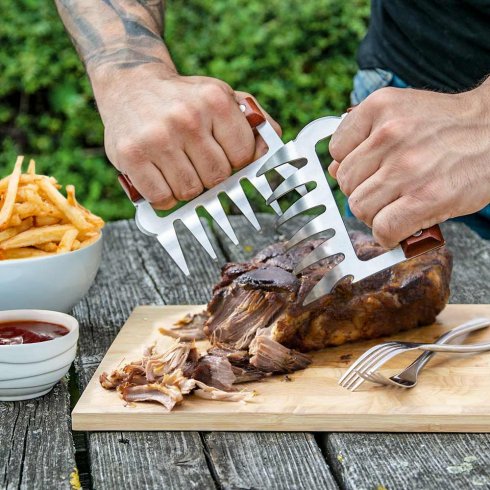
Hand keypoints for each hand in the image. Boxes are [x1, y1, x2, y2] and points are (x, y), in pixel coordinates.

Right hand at [91, 65, 279, 208]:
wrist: (129, 84)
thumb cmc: (183, 99)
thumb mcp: (220, 96)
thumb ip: (253, 123)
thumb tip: (273, 152)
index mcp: (215, 100)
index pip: (243, 157)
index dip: (235, 163)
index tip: (223, 156)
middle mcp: (187, 118)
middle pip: (217, 178)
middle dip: (210, 176)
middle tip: (196, 161)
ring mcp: (157, 138)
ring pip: (190, 192)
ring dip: (187, 187)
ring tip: (177, 166)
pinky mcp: (131, 156)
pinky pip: (162, 198)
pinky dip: (165, 197)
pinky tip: (161, 177)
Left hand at [328, 82, 489, 247]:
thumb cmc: (446, 128)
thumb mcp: (401, 114)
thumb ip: (362, 139)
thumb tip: (333, 170)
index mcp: (379, 107)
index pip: (336, 151)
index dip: (352, 166)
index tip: (371, 170)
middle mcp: (390, 133)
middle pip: (346, 184)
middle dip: (363, 192)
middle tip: (388, 191)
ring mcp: (406, 166)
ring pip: (360, 208)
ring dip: (376, 215)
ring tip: (398, 206)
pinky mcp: (425, 197)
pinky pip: (383, 228)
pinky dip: (388, 234)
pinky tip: (402, 226)